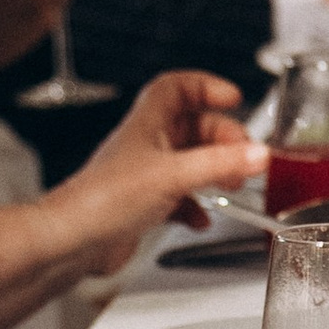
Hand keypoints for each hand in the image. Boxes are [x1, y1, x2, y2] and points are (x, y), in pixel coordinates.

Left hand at [47, 75, 265, 280]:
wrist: (70, 242)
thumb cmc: (101, 201)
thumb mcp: (172, 176)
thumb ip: (219, 164)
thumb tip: (257, 154)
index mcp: (147, 124)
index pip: (176, 87)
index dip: (206, 86)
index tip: (233, 98)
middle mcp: (147, 146)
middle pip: (193, 127)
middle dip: (223, 139)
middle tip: (244, 155)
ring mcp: (146, 176)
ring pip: (190, 163)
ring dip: (215, 172)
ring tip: (232, 184)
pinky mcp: (145, 205)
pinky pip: (181, 198)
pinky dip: (197, 206)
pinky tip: (202, 218)